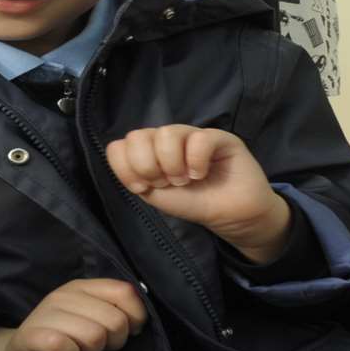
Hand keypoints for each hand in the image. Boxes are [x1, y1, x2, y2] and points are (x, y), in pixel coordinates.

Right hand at [0, 278, 146, 350]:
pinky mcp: (31, 337)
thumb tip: (141, 318)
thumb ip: (114, 312)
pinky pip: (63, 344)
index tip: (128, 331)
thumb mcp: (92, 320)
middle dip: (113, 341)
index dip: (136, 316)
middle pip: (115, 320)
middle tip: (96, 346)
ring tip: (78, 350)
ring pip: (94, 336)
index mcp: (82, 287)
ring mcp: (46, 314)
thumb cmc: (64, 339)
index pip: (125, 292)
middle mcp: (64, 295)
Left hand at [106, 125, 289, 262]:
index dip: (126, 167)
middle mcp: (167, 139)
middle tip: (166, 183)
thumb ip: (137, 177)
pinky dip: (195, 161)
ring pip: (166, 134)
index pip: (119, 146)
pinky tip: (201, 174)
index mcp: (149, 152)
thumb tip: (124, 156)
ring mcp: (192, 135)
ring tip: (185, 180)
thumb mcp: (157, 195)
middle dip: (148, 166)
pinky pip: (198, 138)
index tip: (143, 187)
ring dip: (171, 164)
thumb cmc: (194, 203)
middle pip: (137, 136)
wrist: (231, 216)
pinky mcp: (218, 136)